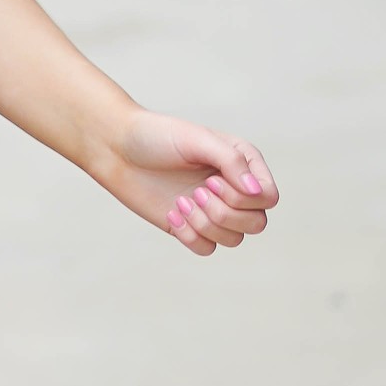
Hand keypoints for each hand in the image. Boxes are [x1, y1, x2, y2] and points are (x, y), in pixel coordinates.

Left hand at [97, 112, 278, 256]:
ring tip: (182, 202)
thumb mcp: (198, 139)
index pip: (268, 197)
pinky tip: (172, 213)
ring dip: (206, 224)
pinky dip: (191, 236)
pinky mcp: (190, 226)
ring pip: (234, 239)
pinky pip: (207, 248)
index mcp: (242, 164)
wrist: (117, 150)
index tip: (211, 179)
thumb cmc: (157, 137)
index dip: (245, 198)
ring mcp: (212, 209)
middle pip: (257, 224)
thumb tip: (256, 193)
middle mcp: (232, 188)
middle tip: (196, 191)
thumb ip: (232, 161)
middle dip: (225, 213)